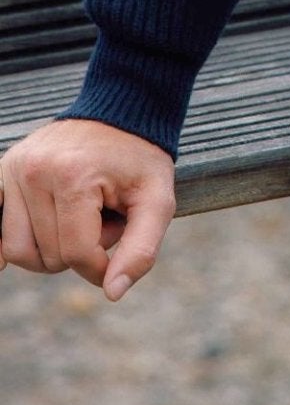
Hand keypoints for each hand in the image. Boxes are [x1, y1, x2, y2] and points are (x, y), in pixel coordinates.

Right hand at [0, 118, 175, 301]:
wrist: (121, 112)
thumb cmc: (141, 160)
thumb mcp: (158, 200)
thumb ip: (142, 249)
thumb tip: (112, 293)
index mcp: (73, 176)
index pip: (76, 255)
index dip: (101, 264)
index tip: (121, 238)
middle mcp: (34, 171)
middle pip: (46, 256)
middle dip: (80, 247)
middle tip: (103, 212)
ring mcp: (13, 170)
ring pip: (17, 251)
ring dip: (51, 246)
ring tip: (80, 213)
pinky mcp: (2, 172)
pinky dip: (13, 242)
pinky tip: (36, 232)